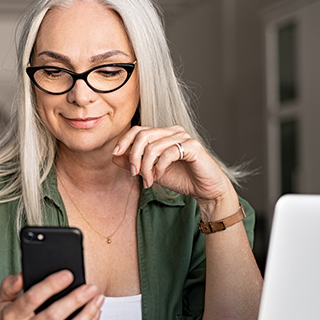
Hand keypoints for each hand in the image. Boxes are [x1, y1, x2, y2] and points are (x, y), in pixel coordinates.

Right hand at [0, 272, 103, 319]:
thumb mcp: (0, 302)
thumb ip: (9, 285)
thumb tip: (23, 274)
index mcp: (13, 316)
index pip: (33, 298)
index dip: (51, 286)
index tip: (67, 275)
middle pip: (55, 315)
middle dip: (76, 300)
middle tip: (90, 287)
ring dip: (87, 315)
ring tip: (98, 300)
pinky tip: (95, 316)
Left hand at [111, 125, 235, 215]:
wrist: (205, 190)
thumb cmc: (181, 179)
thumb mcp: (152, 171)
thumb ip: (134, 163)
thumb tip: (115, 156)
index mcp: (163, 134)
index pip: (138, 130)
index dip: (124, 140)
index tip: (115, 154)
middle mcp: (173, 131)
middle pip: (143, 135)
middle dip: (134, 155)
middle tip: (134, 173)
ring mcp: (184, 137)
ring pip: (153, 146)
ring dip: (146, 167)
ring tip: (149, 180)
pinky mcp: (193, 147)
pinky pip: (168, 153)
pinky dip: (159, 167)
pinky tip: (159, 177)